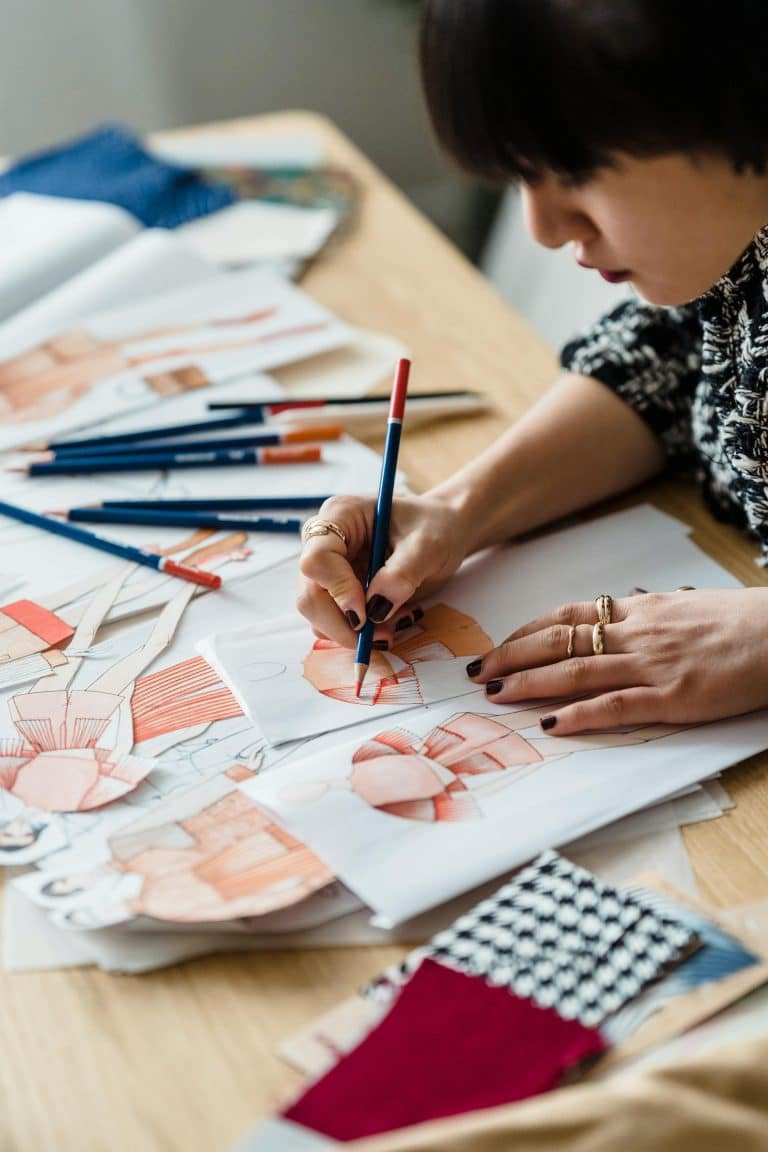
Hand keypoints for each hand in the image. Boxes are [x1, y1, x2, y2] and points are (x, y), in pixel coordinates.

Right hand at [297, 493, 470, 646]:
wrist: (444, 531)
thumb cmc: (436, 526)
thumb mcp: (427, 545)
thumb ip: (401, 575)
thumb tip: (375, 610)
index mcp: (340, 516)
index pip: (317, 560)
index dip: (338, 592)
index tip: (368, 614)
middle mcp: (326, 542)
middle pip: (311, 595)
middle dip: (344, 624)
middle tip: (382, 636)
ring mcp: (330, 568)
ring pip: (320, 615)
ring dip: (356, 632)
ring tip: (397, 623)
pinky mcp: (339, 590)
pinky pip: (337, 622)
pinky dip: (364, 632)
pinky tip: (393, 620)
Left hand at [467, 588, 767, 732]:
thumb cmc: (741, 620)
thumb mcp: (686, 605)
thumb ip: (649, 612)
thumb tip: (624, 607)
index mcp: (639, 610)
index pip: (567, 616)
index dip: (526, 631)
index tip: (499, 644)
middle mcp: (636, 633)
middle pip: (558, 642)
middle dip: (513, 656)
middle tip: (480, 673)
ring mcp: (651, 664)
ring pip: (575, 672)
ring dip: (530, 684)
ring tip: (496, 695)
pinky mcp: (671, 696)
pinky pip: (614, 706)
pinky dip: (578, 715)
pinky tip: (550, 725)